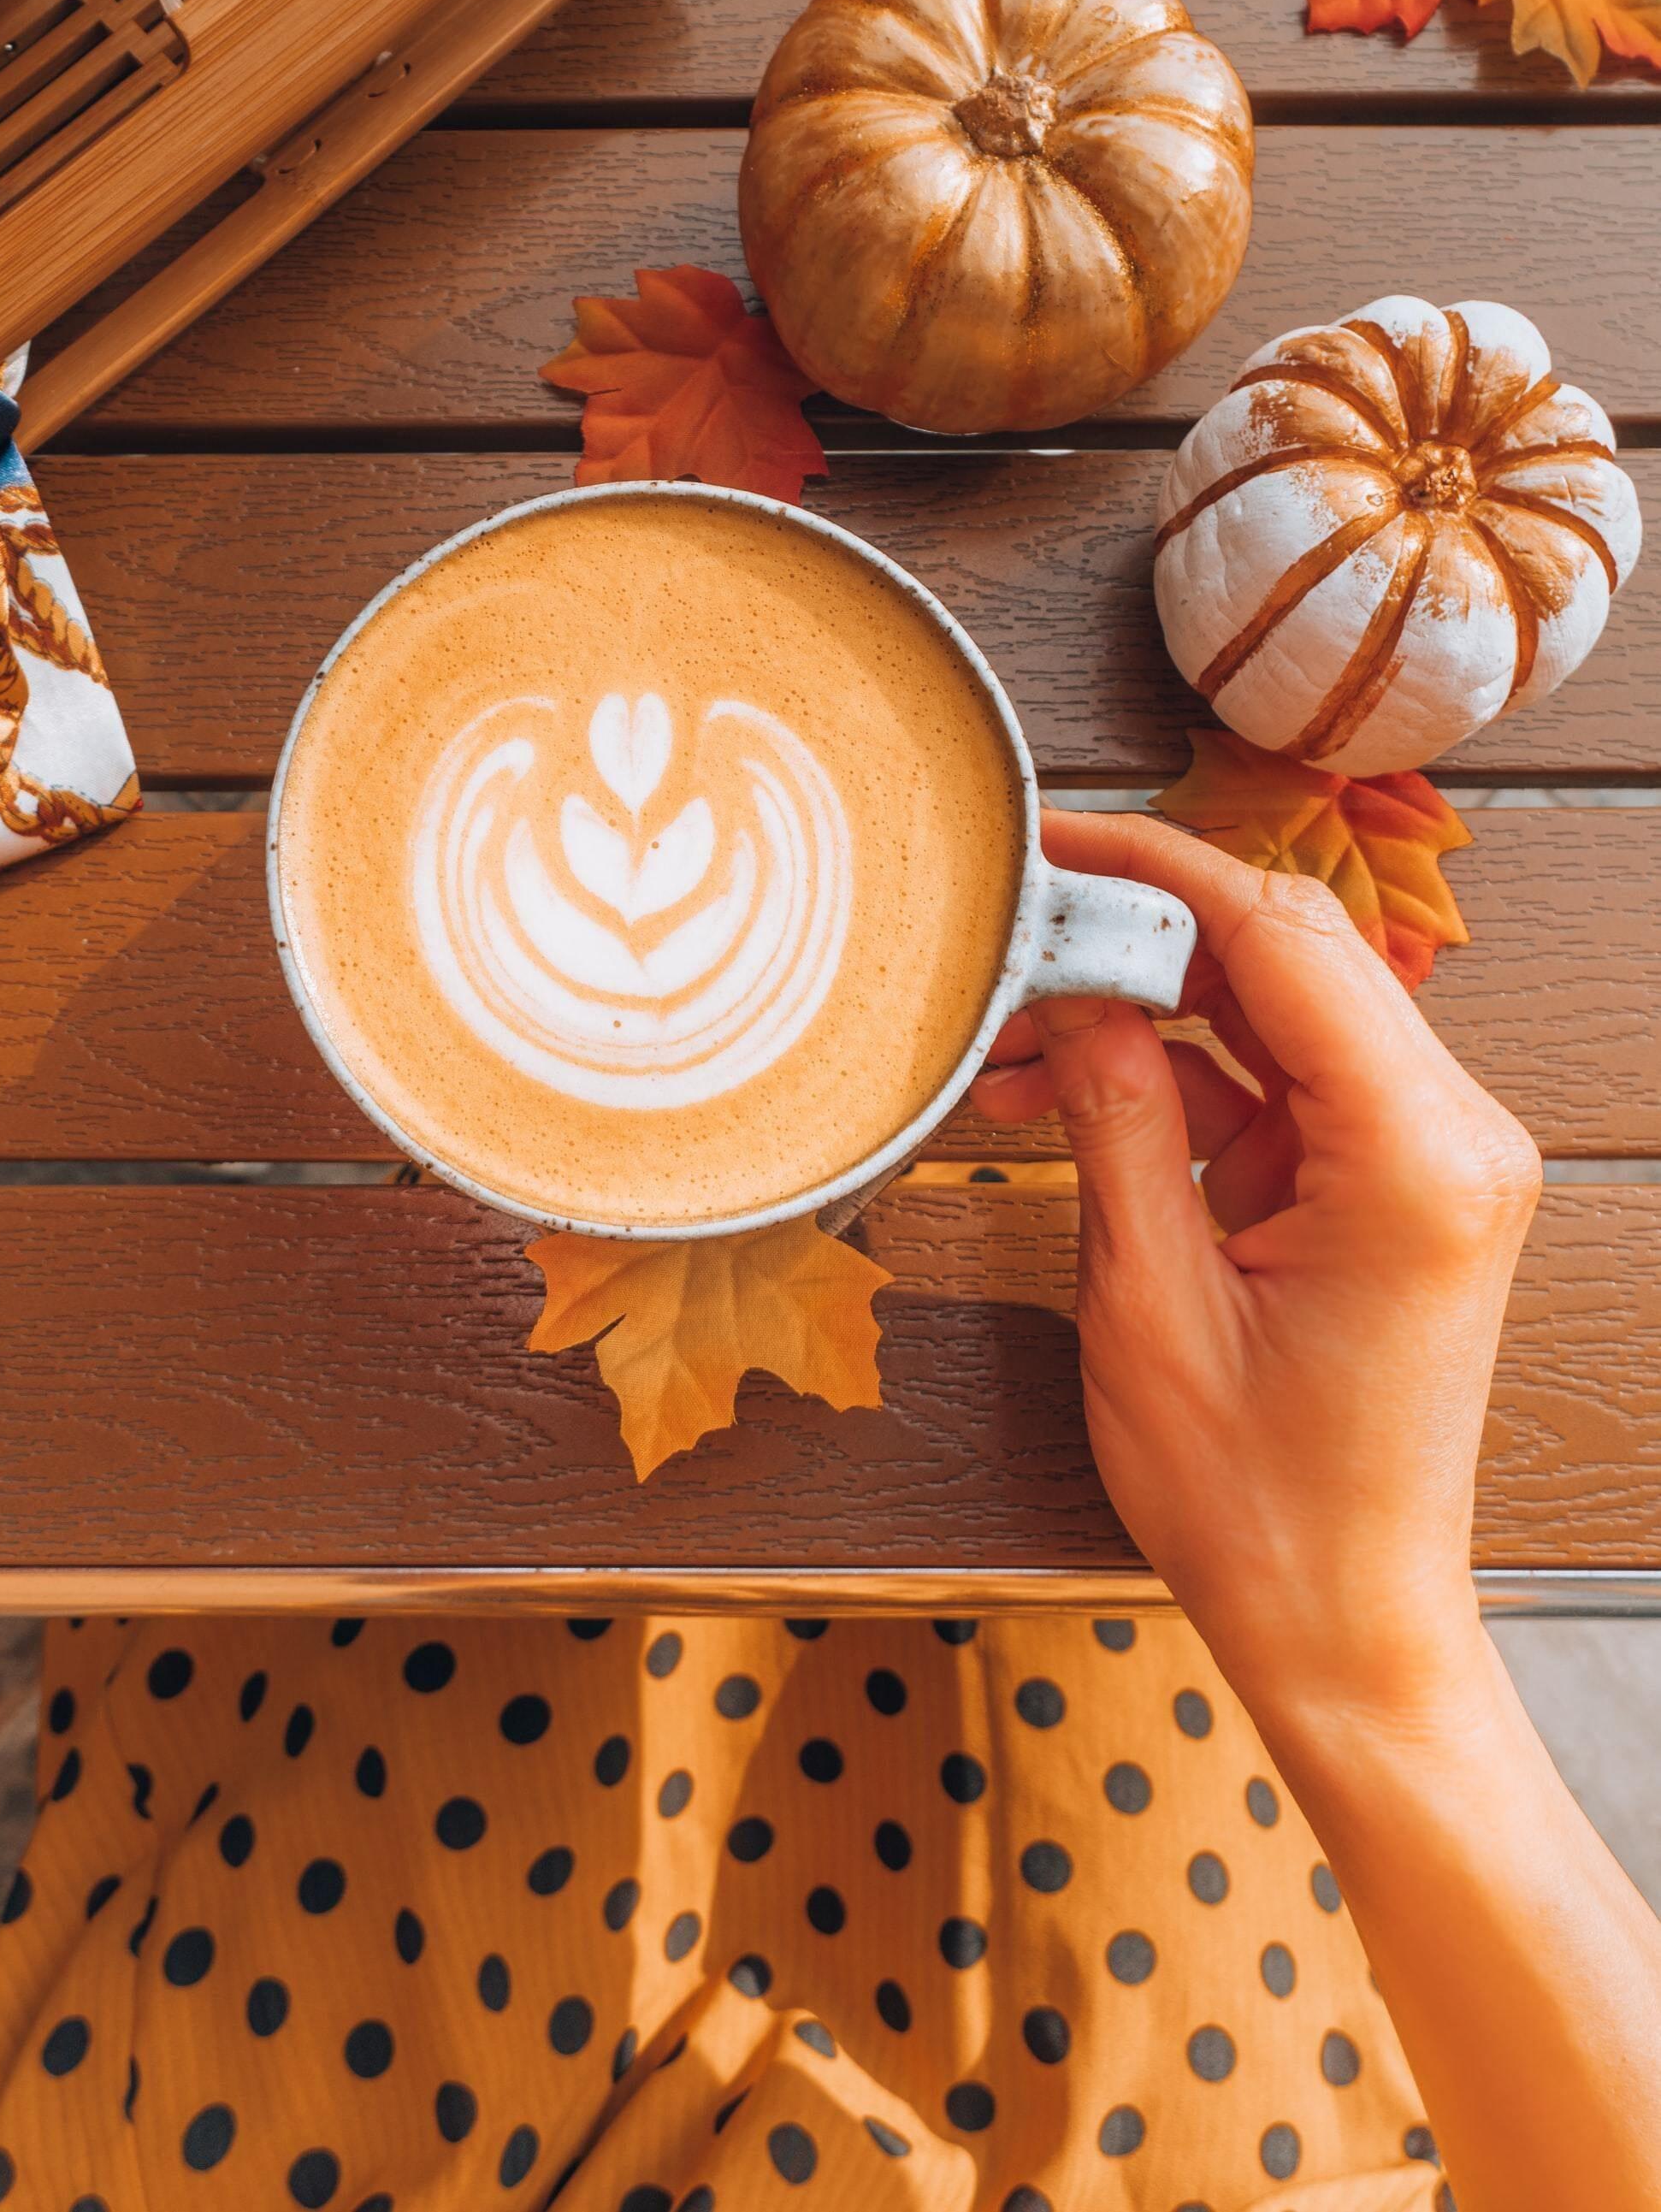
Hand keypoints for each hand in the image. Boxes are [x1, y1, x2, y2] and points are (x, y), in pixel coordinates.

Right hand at [971, 809, 1541, 1737]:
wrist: (1347, 1625)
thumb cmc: (1263, 1504)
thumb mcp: (1151, 1300)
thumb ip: (1114, 1117)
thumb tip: (1070, 983)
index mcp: (1416, 1158)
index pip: (1283, 941)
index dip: (1157, 872)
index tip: (1057, 843)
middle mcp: (1453, 1138)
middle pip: (1291, 959)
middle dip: (1145, 933)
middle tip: (1017, 931)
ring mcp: (1434, 1160)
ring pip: (1280, 1014)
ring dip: (1150, 1013)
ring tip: (1015, 1047)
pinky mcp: (1398, 1187)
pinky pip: (1284, 1085)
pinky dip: (1184, 1081)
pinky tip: (1070, 1098)